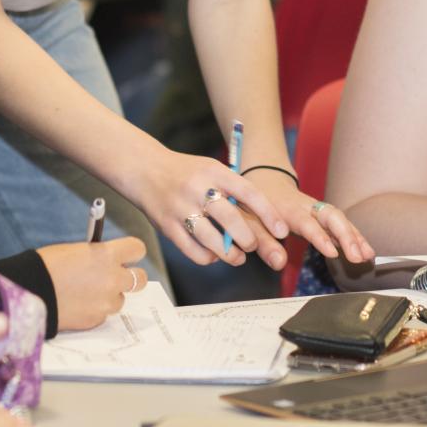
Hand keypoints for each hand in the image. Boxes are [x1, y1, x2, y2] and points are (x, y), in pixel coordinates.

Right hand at [35, 236, 146, 330]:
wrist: (31, 292)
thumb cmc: (48, 266)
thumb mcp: (76, 251)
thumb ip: (97, 256)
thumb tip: (105, 260)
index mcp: (107, 255)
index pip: (137, 249)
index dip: (132, 252)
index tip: (126, 254)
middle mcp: (113, 278)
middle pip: (140, 279)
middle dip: (131, 278)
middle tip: (117, 277)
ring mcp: (107, 302)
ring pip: (120, 299)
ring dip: (109, 296)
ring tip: (85, 292)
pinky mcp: (97, 320)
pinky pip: (103, 314)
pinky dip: (94, 309)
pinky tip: (77, 304)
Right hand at [126, 146, 287, 267]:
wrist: (143, 169)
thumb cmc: (186, 173)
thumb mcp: (211, 170)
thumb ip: (232, 191)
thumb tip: (262, 221)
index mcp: (214, 171)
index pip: (248, 193)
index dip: (268, 214)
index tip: (282, 232)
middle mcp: (197, 188)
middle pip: (231, 220)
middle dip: (248, 239)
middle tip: (252, 245)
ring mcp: (180, 207)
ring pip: (212, 240)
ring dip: (230, 254)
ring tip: (237, 257)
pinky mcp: (167, 225)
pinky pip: (192, 250)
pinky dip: (207, 258)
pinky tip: (212, 255)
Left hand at [243, 166, 373, 265]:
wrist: (265, 181)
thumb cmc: (255, 205)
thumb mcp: (251, 222)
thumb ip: (264, 243)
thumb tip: (279, 263)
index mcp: (287, 209)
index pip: (306, 223)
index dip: (320, 237)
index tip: (332, 253)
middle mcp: (306, 206)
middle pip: (331, 216)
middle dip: (347, 235)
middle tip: (358, 257)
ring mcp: (316, 208)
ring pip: (339, 219)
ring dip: (355, 237)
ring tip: (368, 256)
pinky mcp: (322, 213)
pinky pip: (341, 223)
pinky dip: (354, 236)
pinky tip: (365, 251)